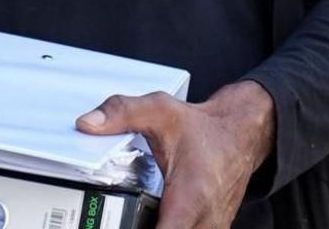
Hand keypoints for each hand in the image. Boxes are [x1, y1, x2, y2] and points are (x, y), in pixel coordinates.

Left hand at [77, 80, 275, 228]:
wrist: (241, 134)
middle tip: (112, 217)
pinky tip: (146, 218)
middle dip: (136, 225)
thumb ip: (122, 113)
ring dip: (149, 225)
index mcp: (191, 199)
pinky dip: (167, 228)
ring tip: (126, 215)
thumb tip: (87, 124)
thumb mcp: (161, 111)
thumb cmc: (204, 129)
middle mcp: (204, 222)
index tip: (115, 222)